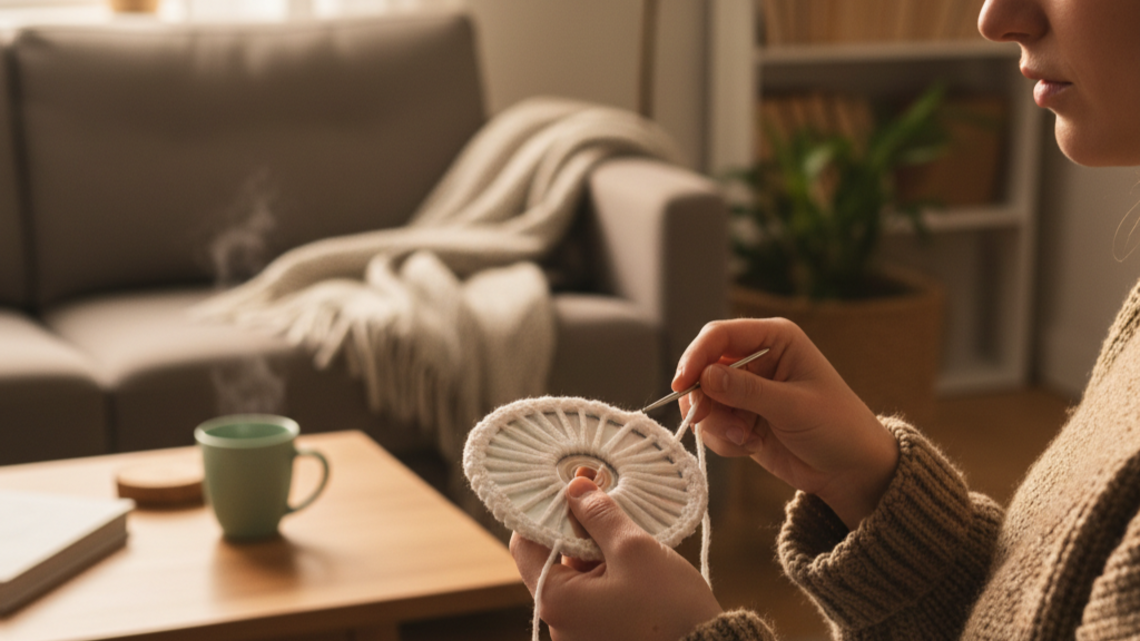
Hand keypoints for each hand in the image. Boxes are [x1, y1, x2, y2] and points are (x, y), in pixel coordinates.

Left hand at [510, 476, 722, 640]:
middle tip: (598, 486)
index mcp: (555, 600)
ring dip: (594, 541)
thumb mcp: (634, 550)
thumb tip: (575, 488)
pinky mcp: (601, 632)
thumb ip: (600, 516)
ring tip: (621, 514)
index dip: (544, 508)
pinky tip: (627, 545)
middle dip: (575, 520)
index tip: (569, 484)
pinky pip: (593, 591)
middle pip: (552, 556)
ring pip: (576, 572)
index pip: (526, 543)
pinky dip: (606, 565)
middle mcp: (559, 620)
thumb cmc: (670, 609)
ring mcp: (580, 630)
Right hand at [675, 318, 897, 528]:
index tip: (682, 384)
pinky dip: (724, 439)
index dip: (696, 356)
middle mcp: (756, 358)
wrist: (851, 470)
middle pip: (703, 367)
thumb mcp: (794, 407)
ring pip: (703, 398)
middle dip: (704, 398)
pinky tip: (751, 446)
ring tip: (744, 439)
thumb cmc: (837, 427)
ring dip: (716, 423)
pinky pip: (712, 424)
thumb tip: (705, 376)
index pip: (720, 335)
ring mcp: (746, 389)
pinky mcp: (740, 417)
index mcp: (775, 339)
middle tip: (708, 421)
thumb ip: (748, 391)